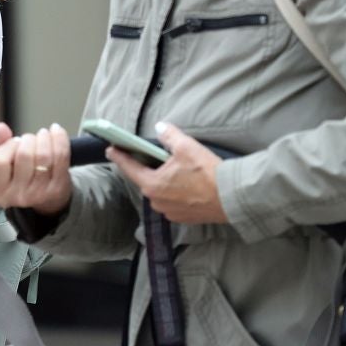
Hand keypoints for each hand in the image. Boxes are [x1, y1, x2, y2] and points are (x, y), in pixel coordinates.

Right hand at [0, 122, 73, 217]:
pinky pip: (61, 156)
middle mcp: (19, 196)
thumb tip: (1, 129)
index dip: (8, 145)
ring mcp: (41, 193)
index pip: (0, 161)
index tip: (13, 141)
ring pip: (43, 155)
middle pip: (24, 155)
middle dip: (27, 139)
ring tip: (42, 134)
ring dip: (43, 138)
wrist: (43, 199)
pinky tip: (55, 130)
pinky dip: (59, 139)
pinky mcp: (59, 187)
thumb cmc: (15, 177)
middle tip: (28, 139)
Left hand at [109, 122, 226, 223]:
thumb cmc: (208, 173)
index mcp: (152, 184)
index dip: (119, 156)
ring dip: (162, 182)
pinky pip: (172, 202)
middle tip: (149, 156)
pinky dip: (175, 193)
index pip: (128, 168)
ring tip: (172, 171)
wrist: (234, 197)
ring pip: (159, 192)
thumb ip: (168, 135)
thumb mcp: (185, 147)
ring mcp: (170, 212)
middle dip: (146, 168)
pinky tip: (184, 185)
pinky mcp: (184, 218)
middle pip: (145, 180)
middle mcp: (157, 201)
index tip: (110, 149)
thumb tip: (160, 127)